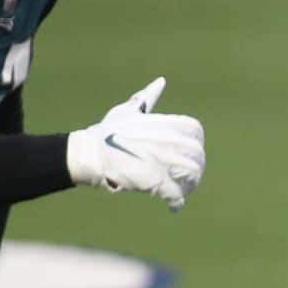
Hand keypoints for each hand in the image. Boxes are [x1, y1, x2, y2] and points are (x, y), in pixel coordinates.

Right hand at [67, 77, 205, 210]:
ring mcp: (164, 161)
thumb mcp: (128, 110)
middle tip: (186, 176)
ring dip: (190, 185)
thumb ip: (147, 98)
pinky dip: (178, 202)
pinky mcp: (157, 181)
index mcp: (164, 124)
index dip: (194, 143)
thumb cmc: (106, 132)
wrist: (89, 153)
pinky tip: (174, 206)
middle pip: (197, 155)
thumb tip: (160, 81)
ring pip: (192, 174)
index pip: (195, 130)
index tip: (187, 151)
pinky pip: (177, 194)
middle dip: (194, 166)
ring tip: (182, 190)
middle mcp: (168, 141)